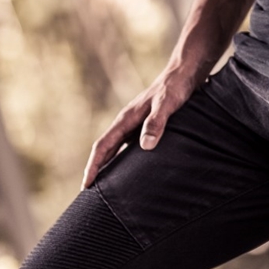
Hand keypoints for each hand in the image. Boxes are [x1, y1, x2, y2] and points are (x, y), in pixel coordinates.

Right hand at [81, 70, 195, 188]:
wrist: (183, 74)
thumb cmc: (174, 88)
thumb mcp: (166, 104)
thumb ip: (156, 122)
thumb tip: (145, 146)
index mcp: (126, 118)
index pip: (103, 145)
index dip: (93, 165)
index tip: (85, 185)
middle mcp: (127, 122)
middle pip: (105, 149)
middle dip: (96, 170)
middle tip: (89, 194)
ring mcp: (135, 124)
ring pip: (116, 149)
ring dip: (109, 166)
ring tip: (106, 189)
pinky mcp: (145, 126)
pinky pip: (128, 147)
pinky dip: (124, 160)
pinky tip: (130, 172)